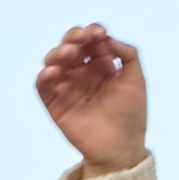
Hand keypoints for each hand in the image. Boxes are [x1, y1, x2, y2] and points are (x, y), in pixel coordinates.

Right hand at [37, 22, 148, 175]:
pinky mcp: (53, 102)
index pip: (91, 39)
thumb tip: (107, 37)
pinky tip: (55, 71)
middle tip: (84, 38)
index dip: (93, 31)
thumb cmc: (131, 115)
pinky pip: (42, 84)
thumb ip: (128, 54)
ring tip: (71, 53)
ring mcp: (66, 86)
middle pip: (70, 45)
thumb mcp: (136, 80)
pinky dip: (45, 74)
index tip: (101, 33)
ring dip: (59, 52)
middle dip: (74, 36)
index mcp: (101, 64)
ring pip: (53, 60)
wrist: (120, 148)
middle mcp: (81, 72)